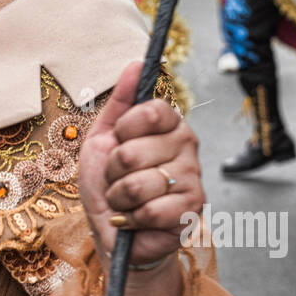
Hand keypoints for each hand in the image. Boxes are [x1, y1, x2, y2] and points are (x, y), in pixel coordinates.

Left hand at [78, 60, 203, 268]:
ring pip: (140, 182)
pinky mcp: (192, 210)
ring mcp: (192, 178)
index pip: (152, 110)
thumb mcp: (103, 138)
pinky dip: (132, 218)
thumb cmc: (108, 185)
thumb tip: (136, 63)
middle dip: (113, 171)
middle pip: (135, 150)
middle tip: (118, 179)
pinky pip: (151, 209)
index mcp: (168, 125)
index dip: (125, 128)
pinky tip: (136, 219)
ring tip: (126, 201)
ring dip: (120, 197)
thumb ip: (120, 102)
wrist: (113, 232)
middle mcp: (186, 146)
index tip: (118, 140)